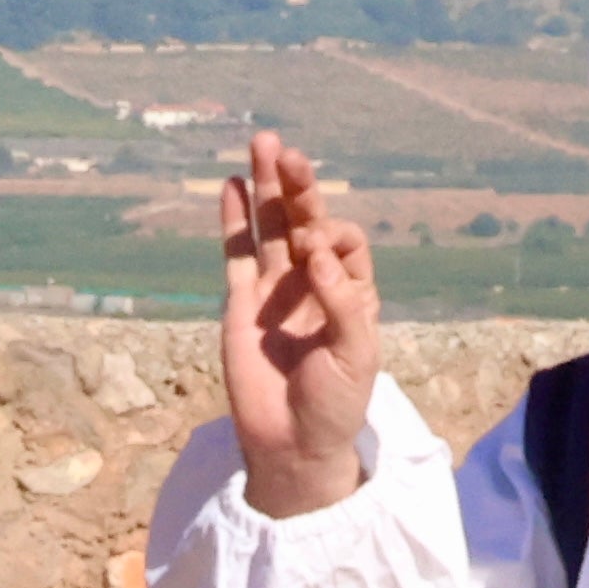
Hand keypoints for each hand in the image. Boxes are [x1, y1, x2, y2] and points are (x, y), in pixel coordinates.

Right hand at [214, 131, 382, 518]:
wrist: (293, 443)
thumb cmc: (336, 403)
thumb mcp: (356, 356)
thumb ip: (341, 304)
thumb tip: (315, 256)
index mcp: (351, 293)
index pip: (345, 243)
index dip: (332, 237)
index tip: (318, 255)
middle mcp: (313, 284)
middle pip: (305, 222)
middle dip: (298, 187)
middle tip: (286, 152)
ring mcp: (274, 291)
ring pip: (270, 229)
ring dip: (267, 188)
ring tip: (262, 144)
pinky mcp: (240, 304)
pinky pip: (237, 255)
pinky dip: (234, 221)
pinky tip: (232, 186)